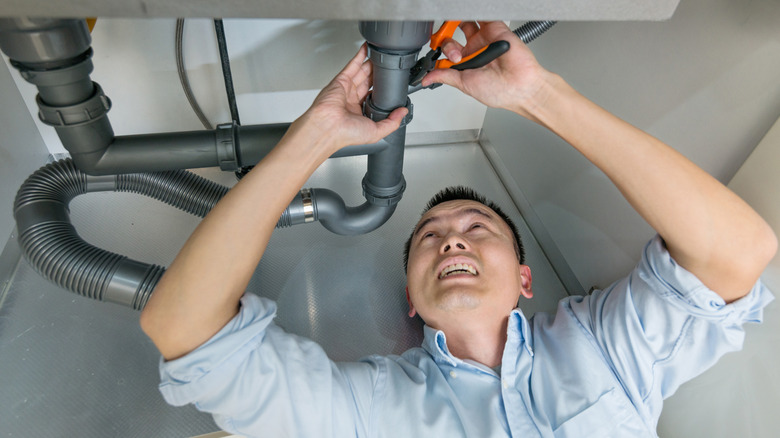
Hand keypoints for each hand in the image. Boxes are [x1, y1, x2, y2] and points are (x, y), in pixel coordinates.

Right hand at [295, 44, 407, 154]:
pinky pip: (352, 65)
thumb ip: (392, 123)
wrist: (328, 127)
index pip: (374, 96)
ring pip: (362, 72)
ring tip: (381, 55)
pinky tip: (367, 49)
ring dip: (371, 63)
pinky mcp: (341, 80)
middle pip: (369, 81)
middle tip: (388, 66)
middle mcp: (353, 100)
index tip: (392, 84)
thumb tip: (403, 112)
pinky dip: (360, 56)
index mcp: (360, 113)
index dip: (383, 89)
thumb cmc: (345, 133)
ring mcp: (346, 89)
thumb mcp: (376, 132)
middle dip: (378, 73)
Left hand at [422, 21, 551, 120]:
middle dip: (446, 41)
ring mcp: (484, 39)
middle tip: (453, 52)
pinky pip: (482, 17)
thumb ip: (446, 77)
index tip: (435, 56)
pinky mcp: (495, 29)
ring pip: (464, 24)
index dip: (439, 52)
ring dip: (456, 23)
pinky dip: (472, 14)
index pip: (446, 54)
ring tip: (455, 31)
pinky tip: (465, 19)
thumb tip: (427, 79)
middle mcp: (474, 51)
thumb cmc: (499, 91)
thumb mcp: (464, 84)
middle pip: (452, 37)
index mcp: (466, 65)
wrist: (520, 86)